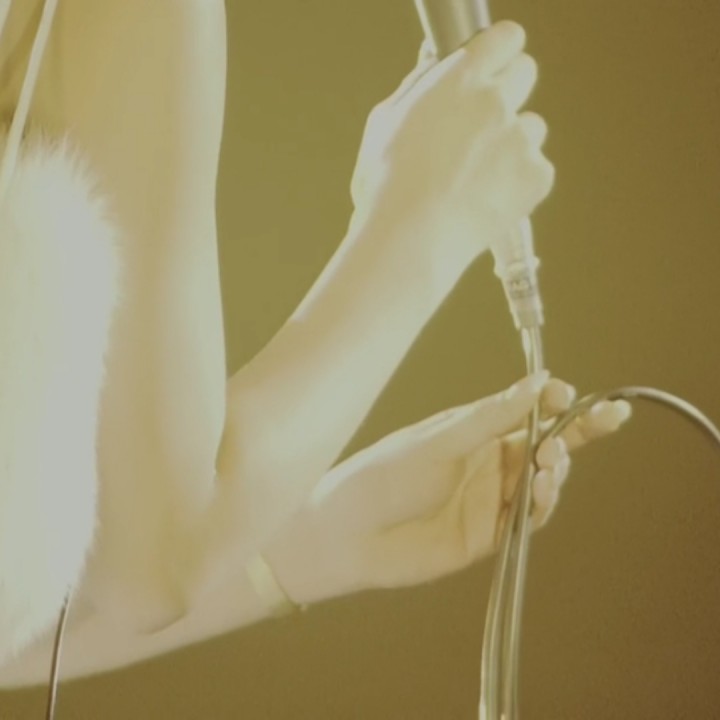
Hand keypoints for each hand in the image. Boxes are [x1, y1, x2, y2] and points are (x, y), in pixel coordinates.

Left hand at [263, 375, 630, 603]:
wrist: (349, 533)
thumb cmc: (383, 475)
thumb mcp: (440, 439)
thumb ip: (490, 417)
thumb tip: (538, 382)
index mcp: (473, 431)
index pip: (527, 412)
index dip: (556, 403)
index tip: (572, 394)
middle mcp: (487, 462)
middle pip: (546, 443)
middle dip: (580, 430)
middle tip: (608, 416)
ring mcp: (490, 498)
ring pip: (543, 480)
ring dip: (557, 466)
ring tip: (551, 457)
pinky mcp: (489, 534)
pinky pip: (528, 518)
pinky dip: (542, 502)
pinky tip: (542, 487)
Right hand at [349, 21, 553, 273]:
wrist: (410, 239)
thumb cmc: (388, 187)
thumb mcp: (385, 123)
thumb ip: (418, 86)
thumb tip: (434, 64)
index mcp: (459, 78)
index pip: (504, 37)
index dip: (498, 52)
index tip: (493, 65)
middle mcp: (496, 100)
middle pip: (526, 72)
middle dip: (509, 92)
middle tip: (483, 125)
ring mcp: (520, 139)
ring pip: (531, 127)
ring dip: (512, 144)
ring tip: (476, 177)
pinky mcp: (537, 176)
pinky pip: (537, 169)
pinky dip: (518, 183)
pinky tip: (486, 199)